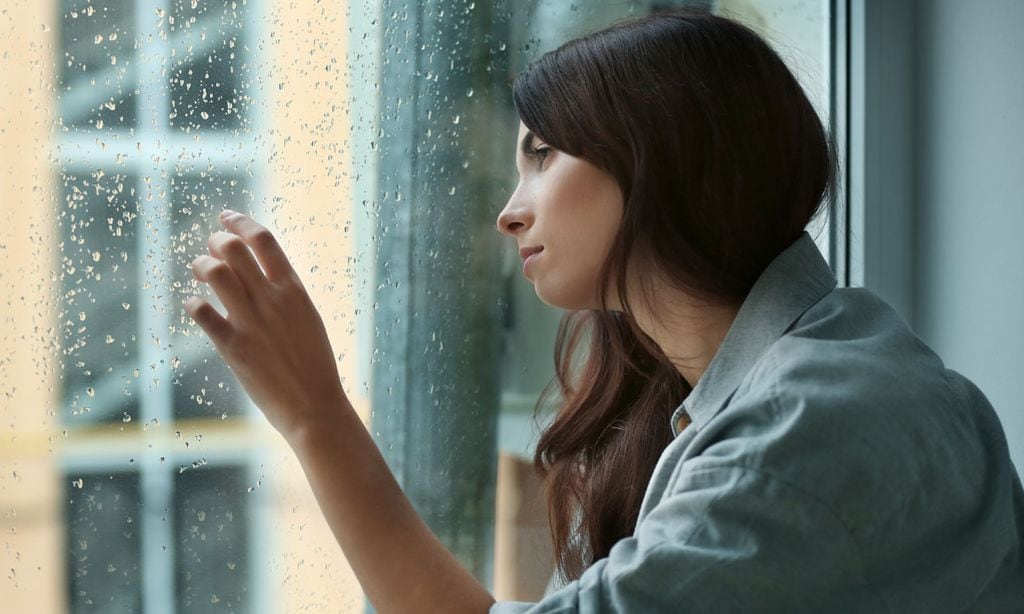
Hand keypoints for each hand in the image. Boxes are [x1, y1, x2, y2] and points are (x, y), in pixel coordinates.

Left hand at [184, 209, 350, 440]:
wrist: (316, 407)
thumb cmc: (314, 366)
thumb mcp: (308, 319)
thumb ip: (286, 295)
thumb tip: (263, 275)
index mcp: (295, 290)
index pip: (264, 240)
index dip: (241, 222)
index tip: (227, 217)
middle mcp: (273, 300)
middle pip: (234, 248)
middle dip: (216, 241)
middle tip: (211, 249)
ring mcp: (252, 322)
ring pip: (215, 272)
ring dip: (201, 265)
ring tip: (200, 272)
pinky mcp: (234, 348)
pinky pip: (202, 313)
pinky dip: (193, 304)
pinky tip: (196, 307)